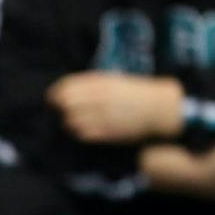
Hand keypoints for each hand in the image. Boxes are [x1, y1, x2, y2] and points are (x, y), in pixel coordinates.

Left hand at [48, 73, 184, 143]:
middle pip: (65, 104)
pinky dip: (80, 132)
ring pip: (70, 121)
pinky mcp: (105, 133)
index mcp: (101, 83)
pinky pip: (82, 134)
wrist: (161, 110)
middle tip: (64, 111)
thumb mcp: (115, 81)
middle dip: (61, 108)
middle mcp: (99, 99)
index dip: (55, 94)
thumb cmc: (137, 94)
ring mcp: (102, 116)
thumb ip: (91, 84)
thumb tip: (65, 92)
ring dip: (70, 121)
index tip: (54, 98)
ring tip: (79, 120)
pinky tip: (88, 129)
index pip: (65, 88)